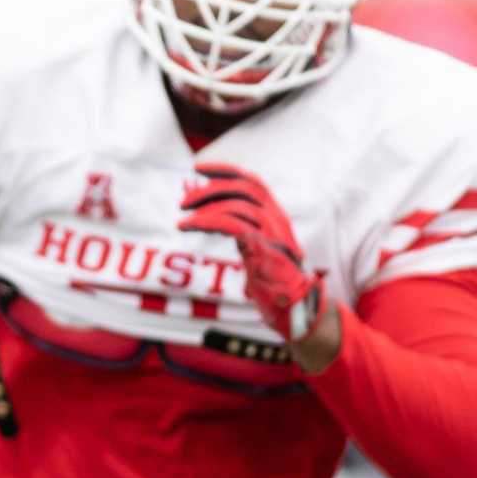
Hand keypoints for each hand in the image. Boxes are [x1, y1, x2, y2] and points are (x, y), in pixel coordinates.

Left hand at [178, 163, 328, 342]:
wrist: (293, 308)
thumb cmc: (271, 281)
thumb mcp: (254, 249)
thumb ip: (238, 230)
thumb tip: (206, 215)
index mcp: (276, 215)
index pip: (252, 181)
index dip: (225, 171)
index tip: (199, 169)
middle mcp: (277, 219)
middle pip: (243, 188)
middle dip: (210, 188)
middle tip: (183, 200)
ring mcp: (273, 233)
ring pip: (237, 204)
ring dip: (205, 206)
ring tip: (182, 218)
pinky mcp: (264, 250)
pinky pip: (232, 225)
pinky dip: (205, 221)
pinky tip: (188, 227)